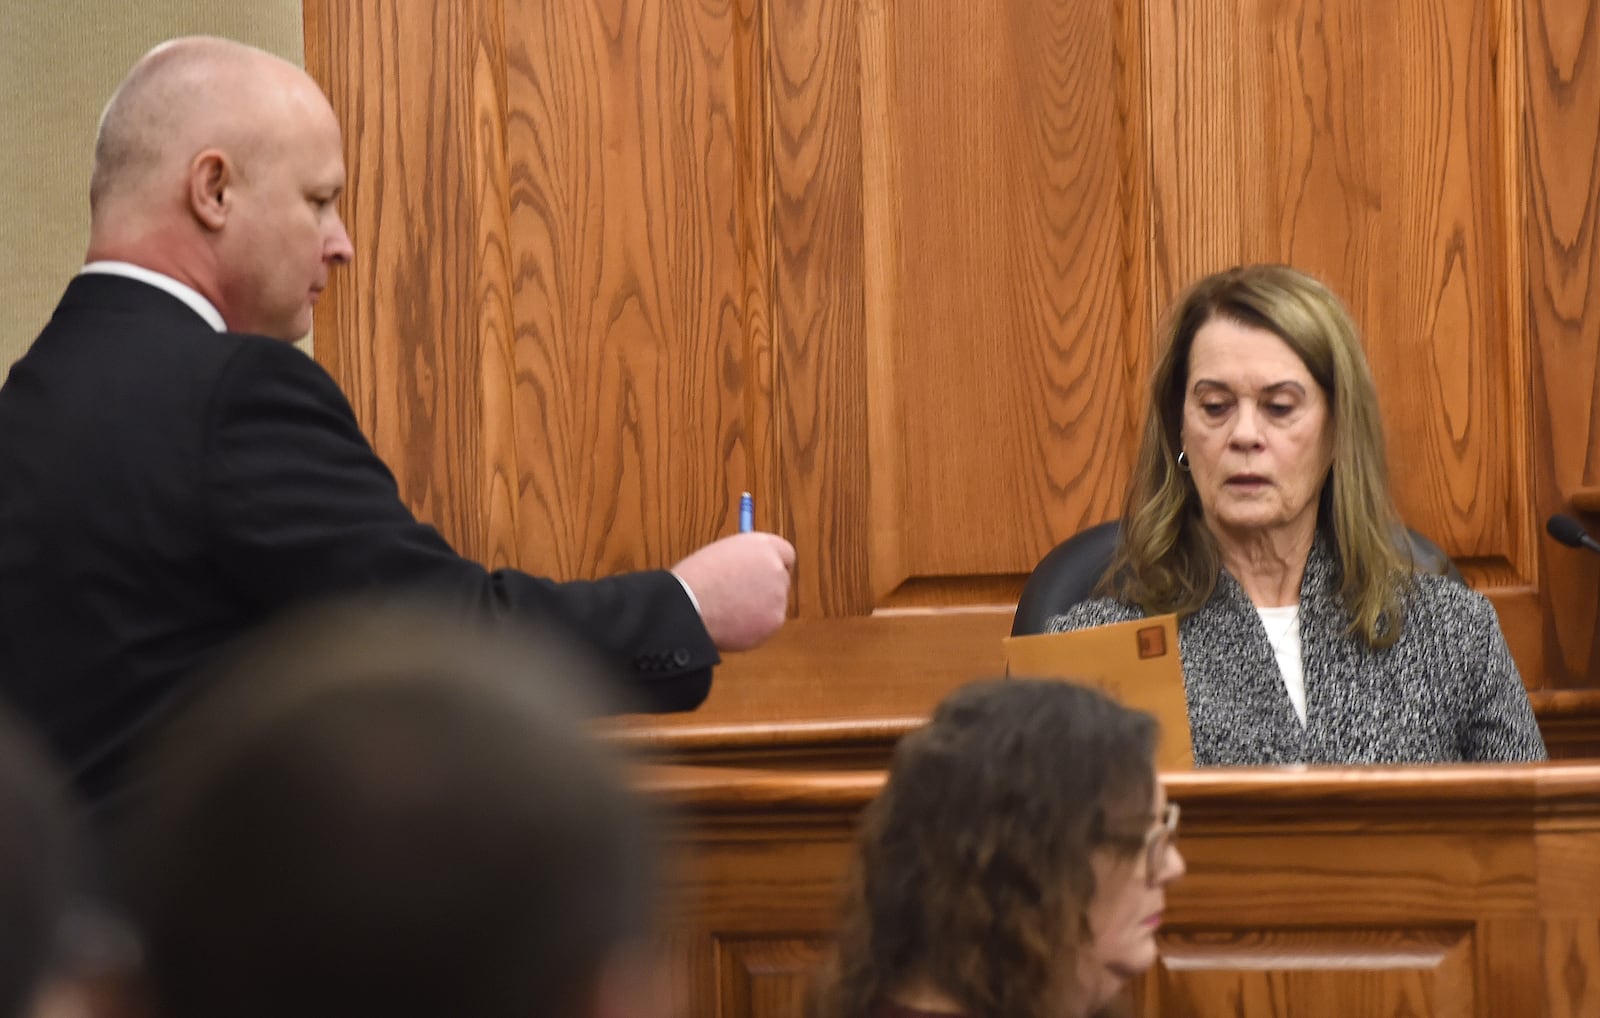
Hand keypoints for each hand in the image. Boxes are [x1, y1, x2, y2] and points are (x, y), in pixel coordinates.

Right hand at [672, 532, 794, 651]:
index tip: (764, 574)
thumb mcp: (718, 555)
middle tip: (742, 597)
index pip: (785, 553)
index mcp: (760, 545)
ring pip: (774, 604)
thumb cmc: (693, 580)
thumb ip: (741, 560)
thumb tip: (748, 569)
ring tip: (728, 610)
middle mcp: (774, 567)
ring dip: (759, 609)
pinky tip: (731, 624)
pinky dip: (754, 627)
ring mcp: (777, 595)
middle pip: (781, 579)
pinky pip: (767, 625)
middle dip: (766, 589)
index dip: (773, 564)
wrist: (689, 606)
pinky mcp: (775, 620)